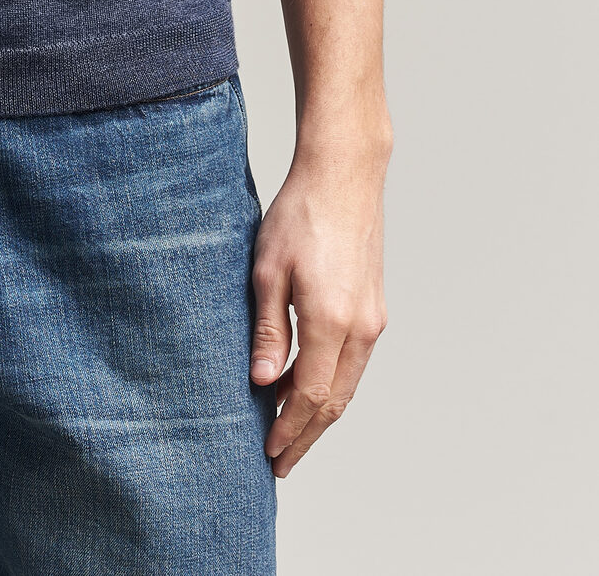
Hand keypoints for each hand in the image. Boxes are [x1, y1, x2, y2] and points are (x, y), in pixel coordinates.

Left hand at [249, 128, 390, 476]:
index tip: (270, 454)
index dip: (289, 429)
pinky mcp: (374, 306)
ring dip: (320, 414)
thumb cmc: (299, 215)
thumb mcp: (267, 270)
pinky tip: (309, 387)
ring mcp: (373, 319)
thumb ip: (269, 329)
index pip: (310, 396)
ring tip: (291, 433)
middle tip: (281, 462)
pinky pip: (354, 362)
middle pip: (334, 402)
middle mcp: (360, 328)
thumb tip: (263, 382)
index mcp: (331, 322)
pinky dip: (332, 385)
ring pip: (347, 384)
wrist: (344, 175)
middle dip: (306, 435)